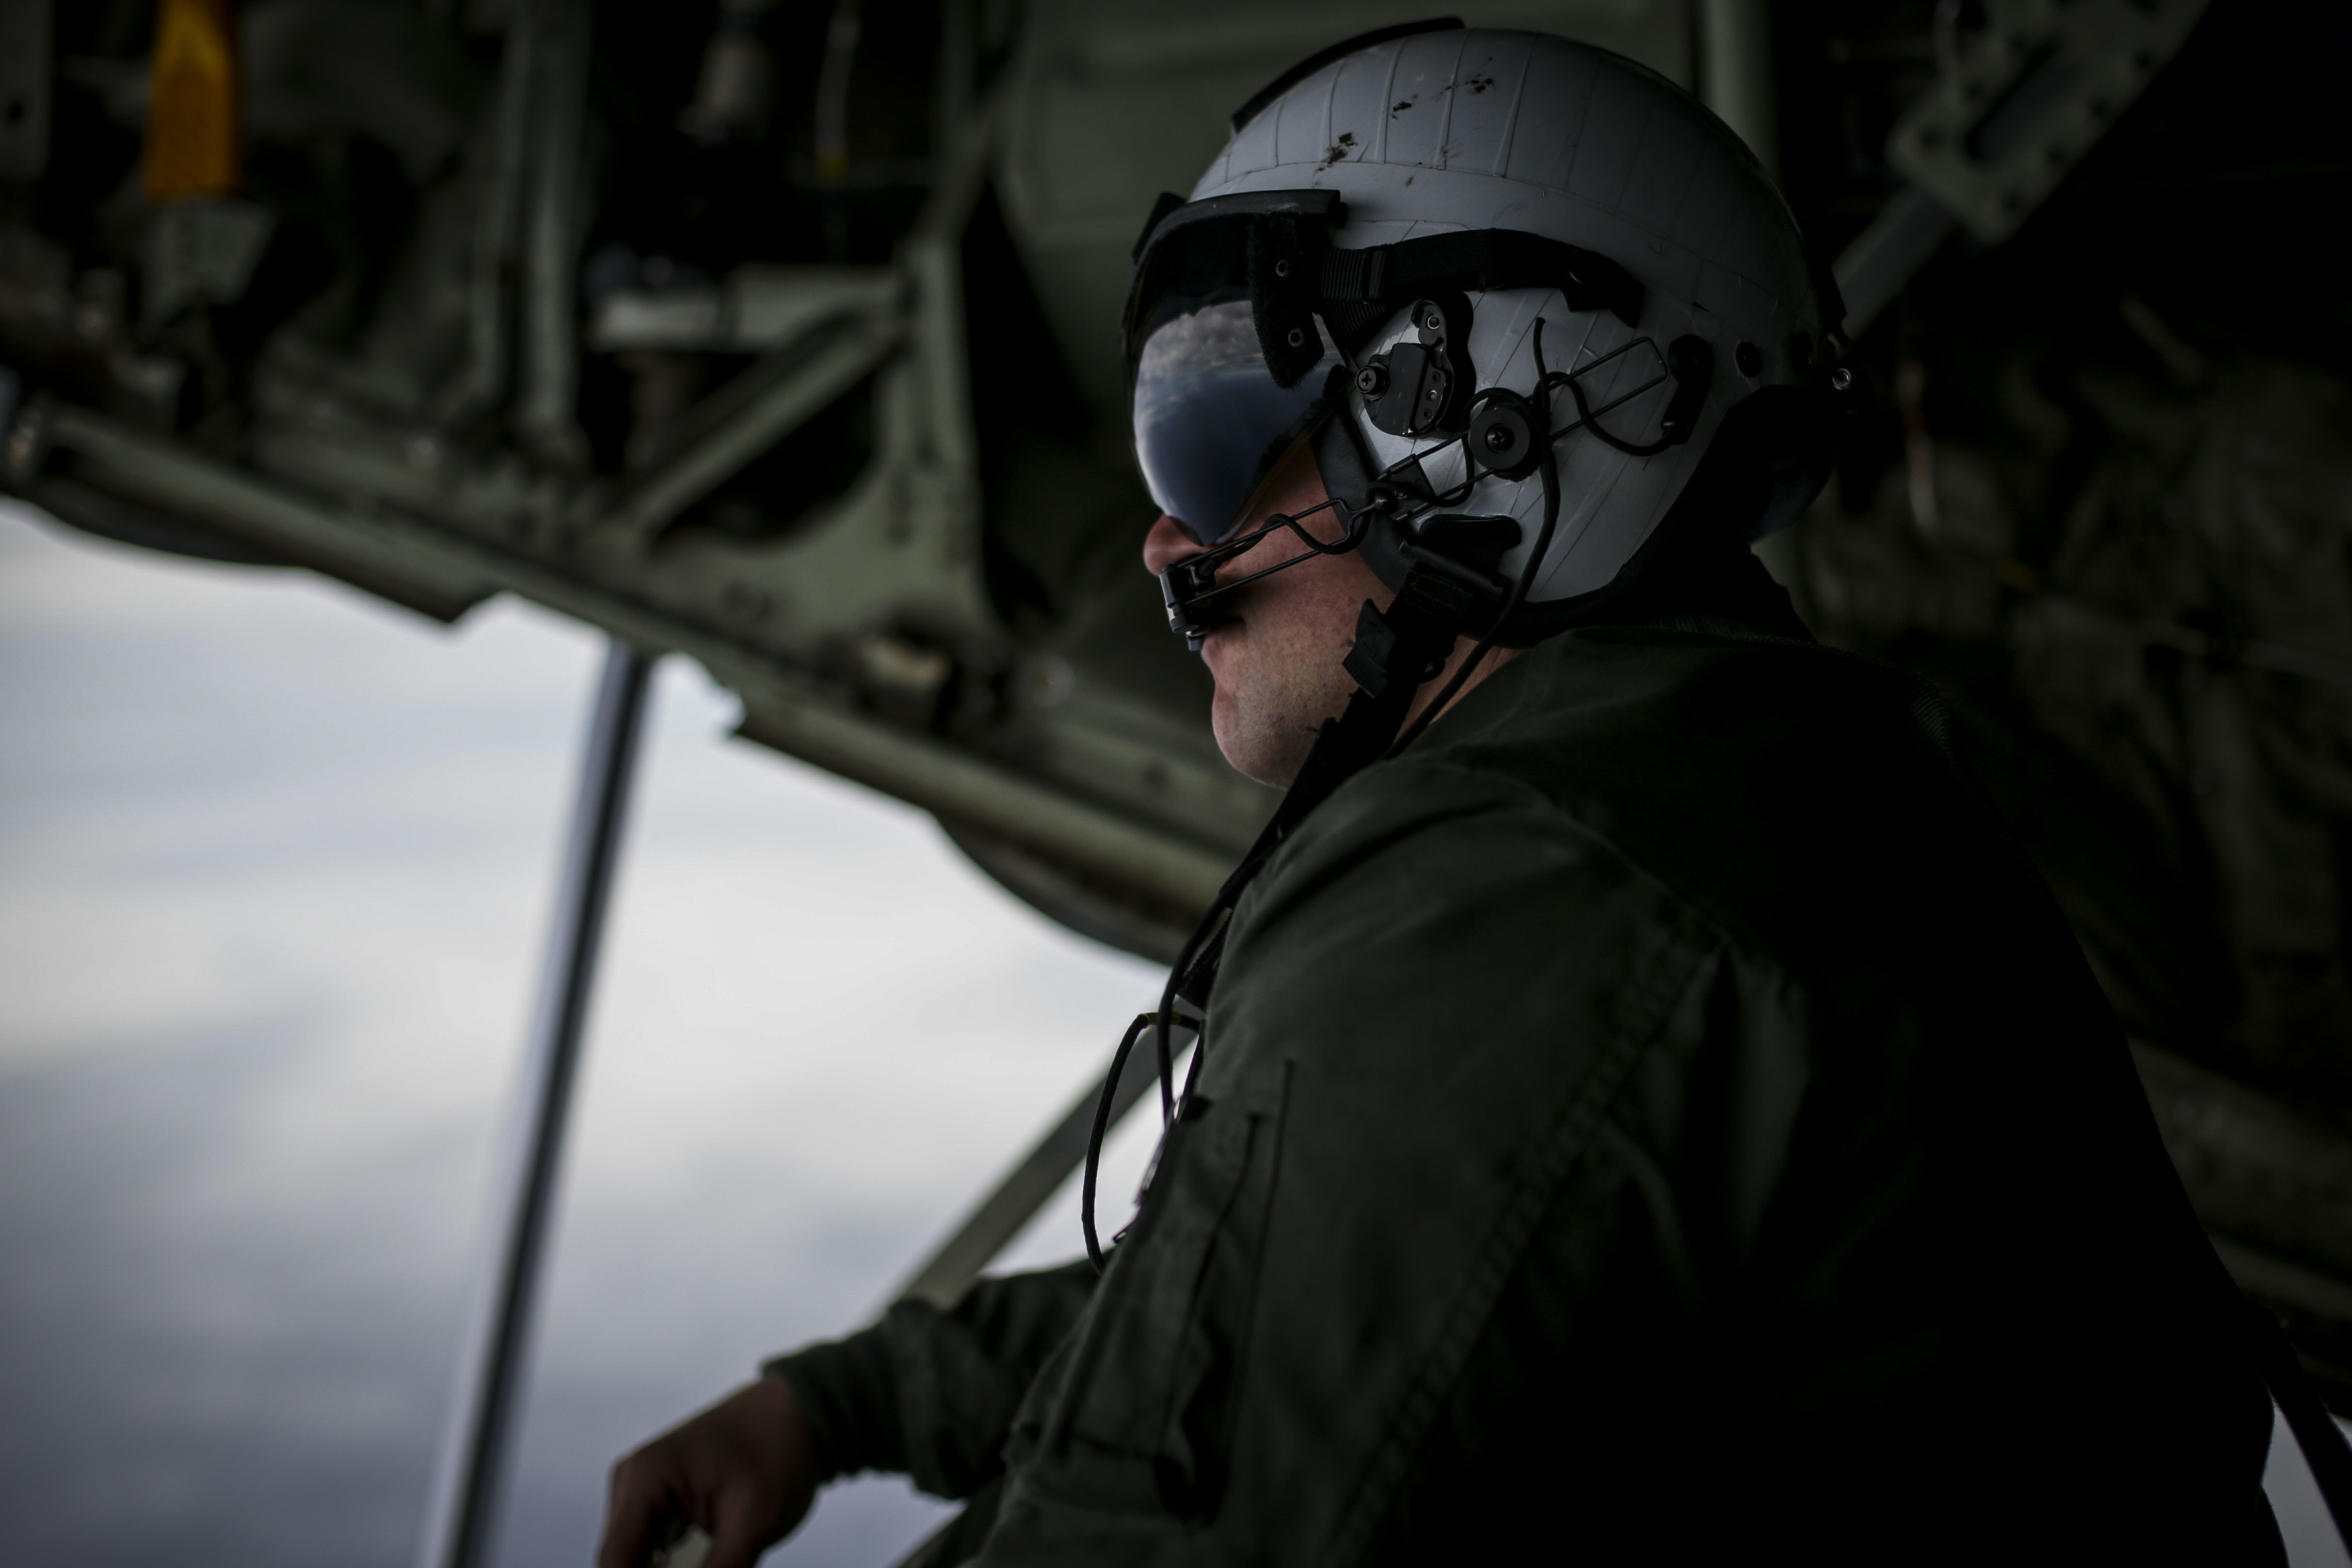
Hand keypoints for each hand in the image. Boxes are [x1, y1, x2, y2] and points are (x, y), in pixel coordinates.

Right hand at [598, 1376, 820, 1567]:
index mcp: (644, 1478)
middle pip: (623, 1562)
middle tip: (713, 1561)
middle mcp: (633, 1483)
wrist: (795, 1416)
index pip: (616, 1561)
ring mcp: (644, 1491)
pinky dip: (677, 1564)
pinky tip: (712, 1555)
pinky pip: (654, 1551)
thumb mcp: (753, 1523)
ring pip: (638, 1561)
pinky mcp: (660, 1502)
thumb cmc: (778, 1452)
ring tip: (719, 1552)